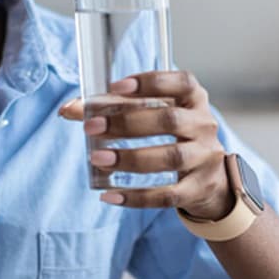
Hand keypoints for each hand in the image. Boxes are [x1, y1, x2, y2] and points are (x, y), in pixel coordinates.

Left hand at [59, 71, 232, 219]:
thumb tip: (68, 110)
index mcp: (193, 99)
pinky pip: (168, 195)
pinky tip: (110, 195)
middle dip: (127, 123)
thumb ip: (113, 107)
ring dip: (130, 158)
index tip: (116, 85)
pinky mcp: (198, 188)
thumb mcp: (152, 113)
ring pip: (171, 157)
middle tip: (91, 127)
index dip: (150, 82)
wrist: (210, 177)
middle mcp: (204, 125)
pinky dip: (137, 197)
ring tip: (97, 159)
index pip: (181, 82)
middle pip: (170, 121)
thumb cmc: (171, 134)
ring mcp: (205, 158)